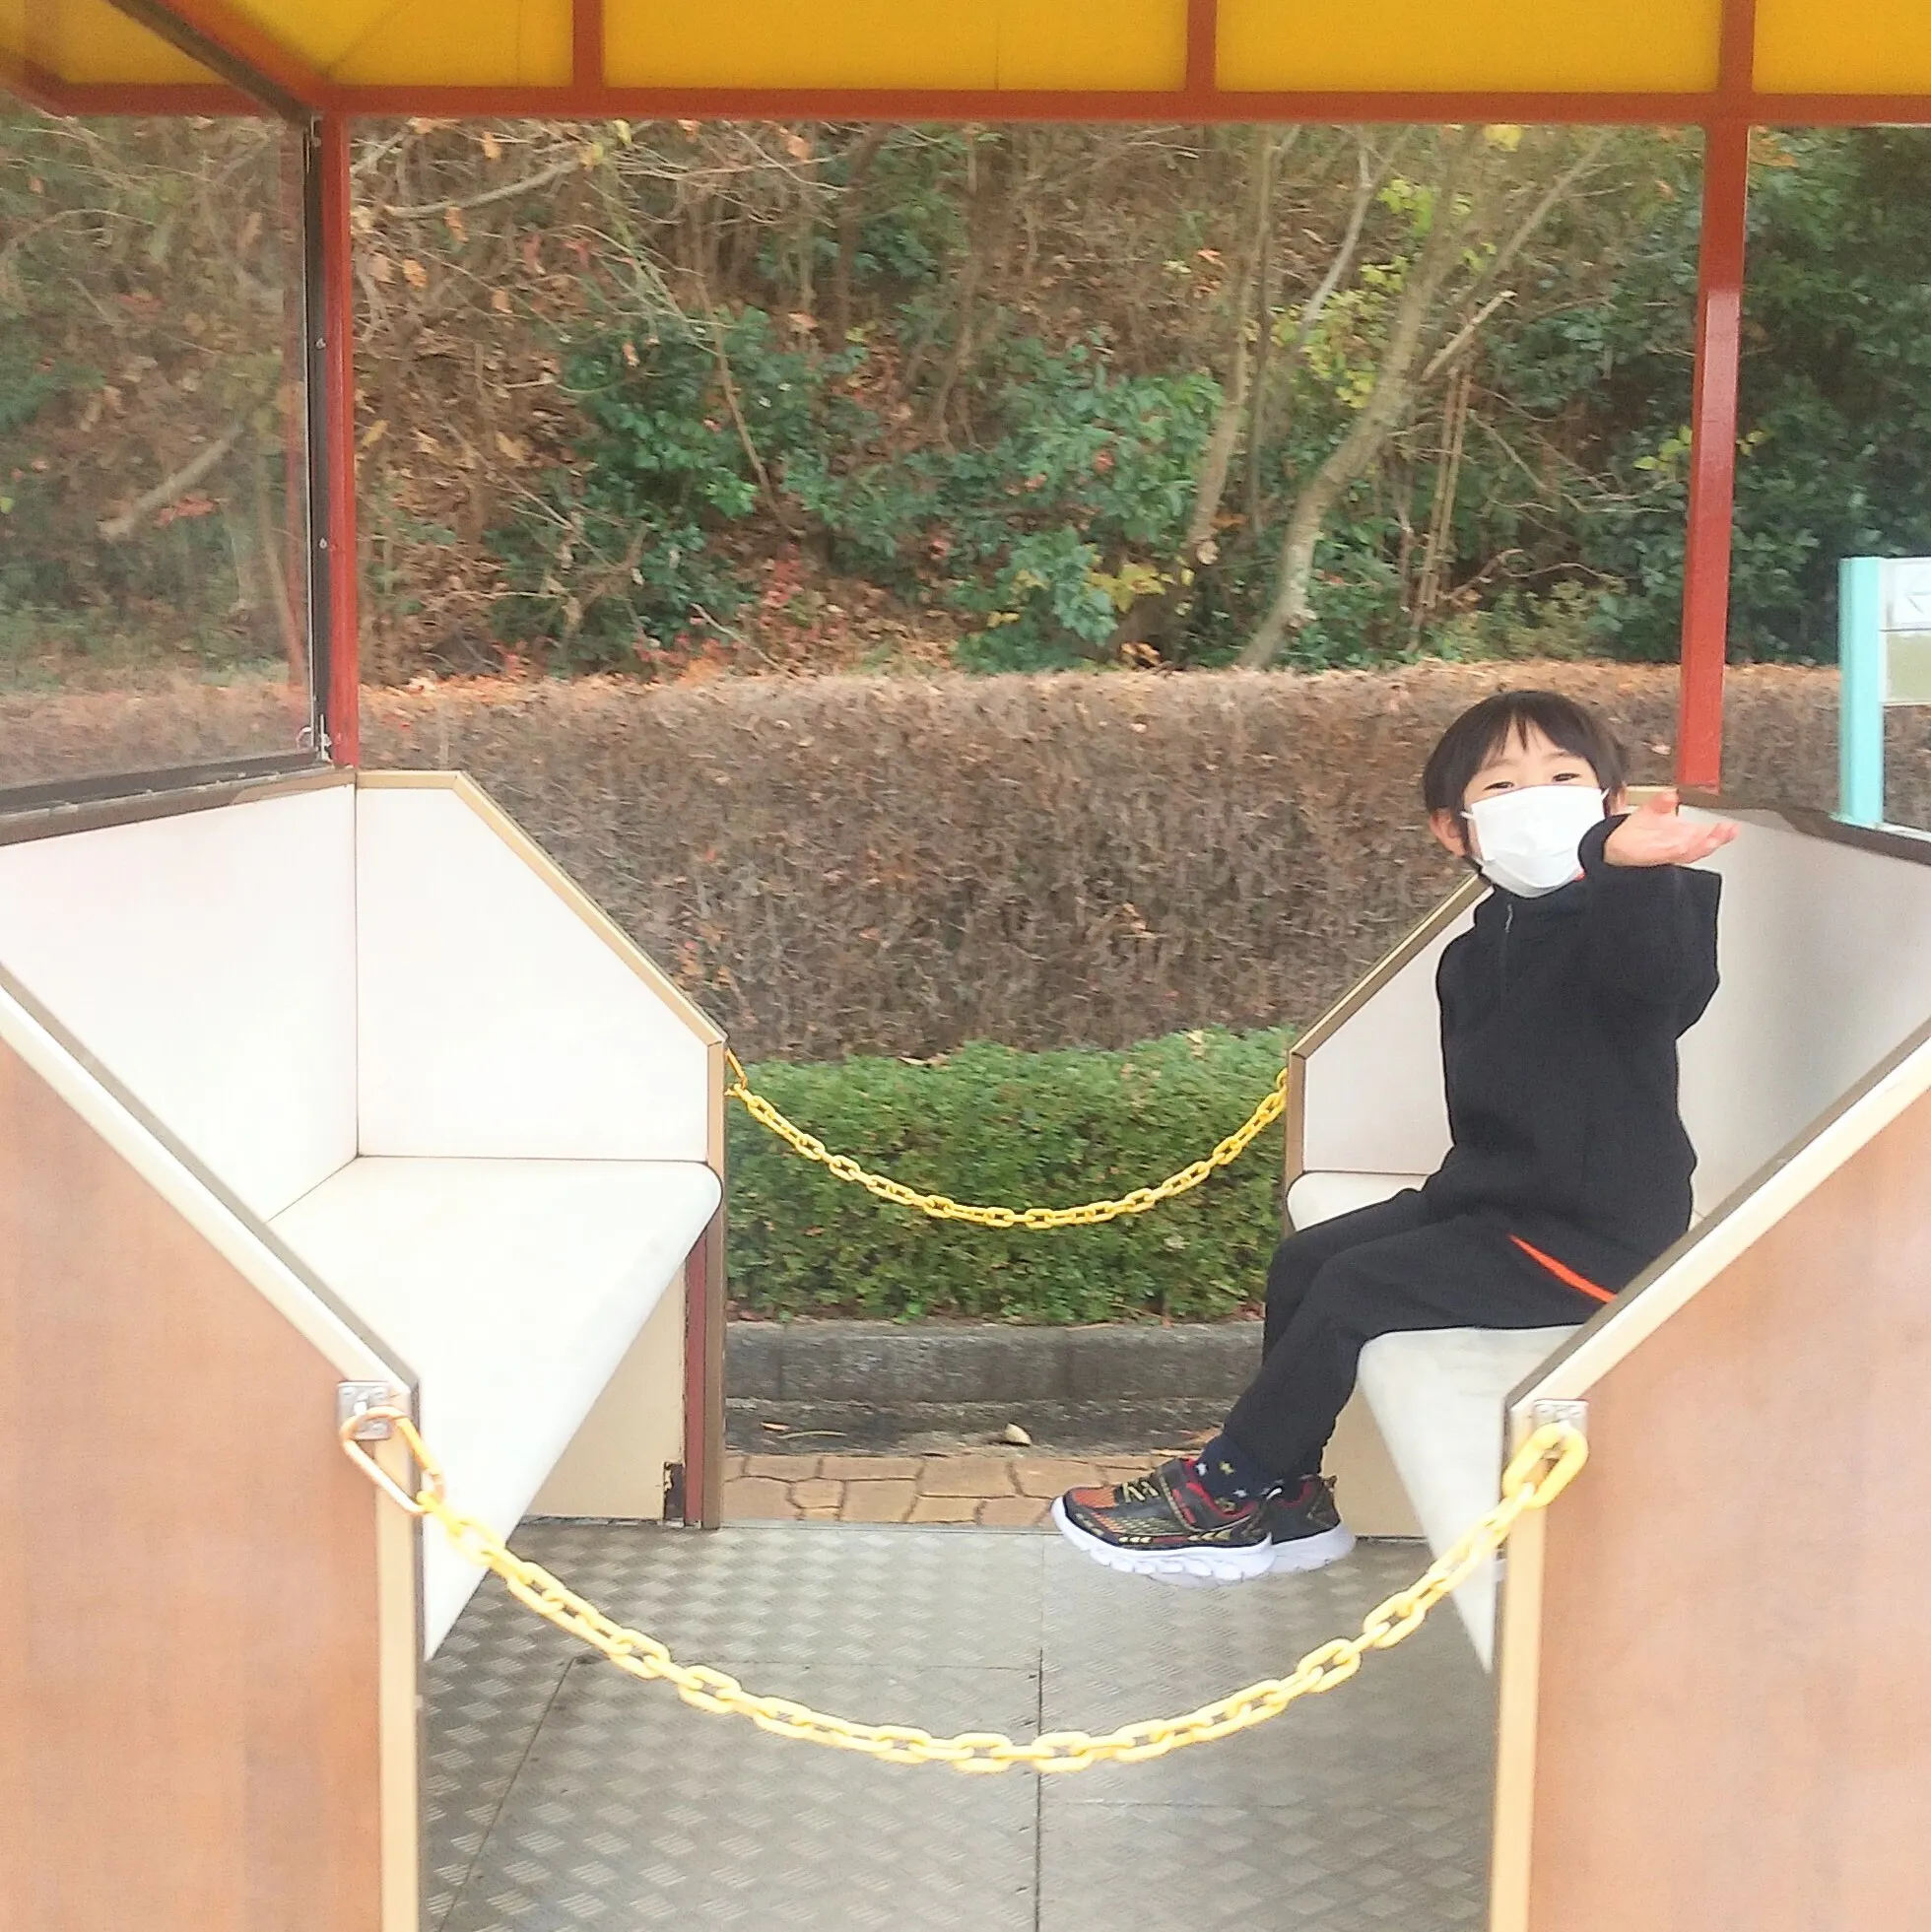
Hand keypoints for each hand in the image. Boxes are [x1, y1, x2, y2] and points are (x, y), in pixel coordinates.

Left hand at [1603, 790, 1738, 867]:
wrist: (1617, 844)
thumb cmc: (1639, 830)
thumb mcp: (1653, 809)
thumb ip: (1663, 800)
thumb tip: (1672, 794)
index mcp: (1684, 834)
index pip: (1707, 833)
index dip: (1722, 832)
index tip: (1733, 827)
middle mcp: (1679, 845)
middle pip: (1702, 844)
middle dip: (1716, 839)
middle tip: (1726, 832)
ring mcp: (1667, 852)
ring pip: (1688, 852)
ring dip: (1700, 847)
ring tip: (1711, 840)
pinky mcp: (1651, 857)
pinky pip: (1665, 855)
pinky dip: (1674, 851)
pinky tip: (1682, 846)